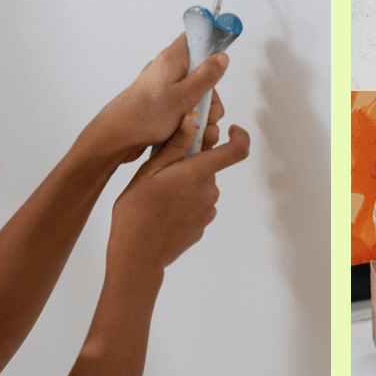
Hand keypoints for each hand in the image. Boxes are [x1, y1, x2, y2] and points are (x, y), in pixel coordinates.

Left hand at [80, 36, 227, 166]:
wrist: (116, 138)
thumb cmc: (145, 116)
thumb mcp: (184, 96)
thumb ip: (205, 76)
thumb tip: (221, 57)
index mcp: (172, 60)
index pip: (195, 39)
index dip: (210, 49)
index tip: (217, 72)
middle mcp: (168, 71)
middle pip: (201, 74)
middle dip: (209, 96)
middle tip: (205, 114)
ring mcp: (164, 89)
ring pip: (195, 95)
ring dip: (201, 113)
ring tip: (196, 129)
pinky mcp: (161, 106)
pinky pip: (183, 109)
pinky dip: (189, 121)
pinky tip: (188, 135)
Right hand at [107, 114, 250, 273]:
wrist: (138, 256)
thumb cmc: (136, 211)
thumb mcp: (150, 171)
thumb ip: (175, 145)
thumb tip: (193, 119)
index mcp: (197, 174)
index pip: (236, 151)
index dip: (239, 136)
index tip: (229, 129)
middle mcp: (209, 192)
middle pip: (209, 168)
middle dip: (191, 164)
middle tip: (163, 171)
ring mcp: (207, 211)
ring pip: (201, 187)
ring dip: (186, 185)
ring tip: (158, 196)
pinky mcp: (202, 227)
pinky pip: (197, 206)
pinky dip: (184, 203)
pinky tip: (163, 212)